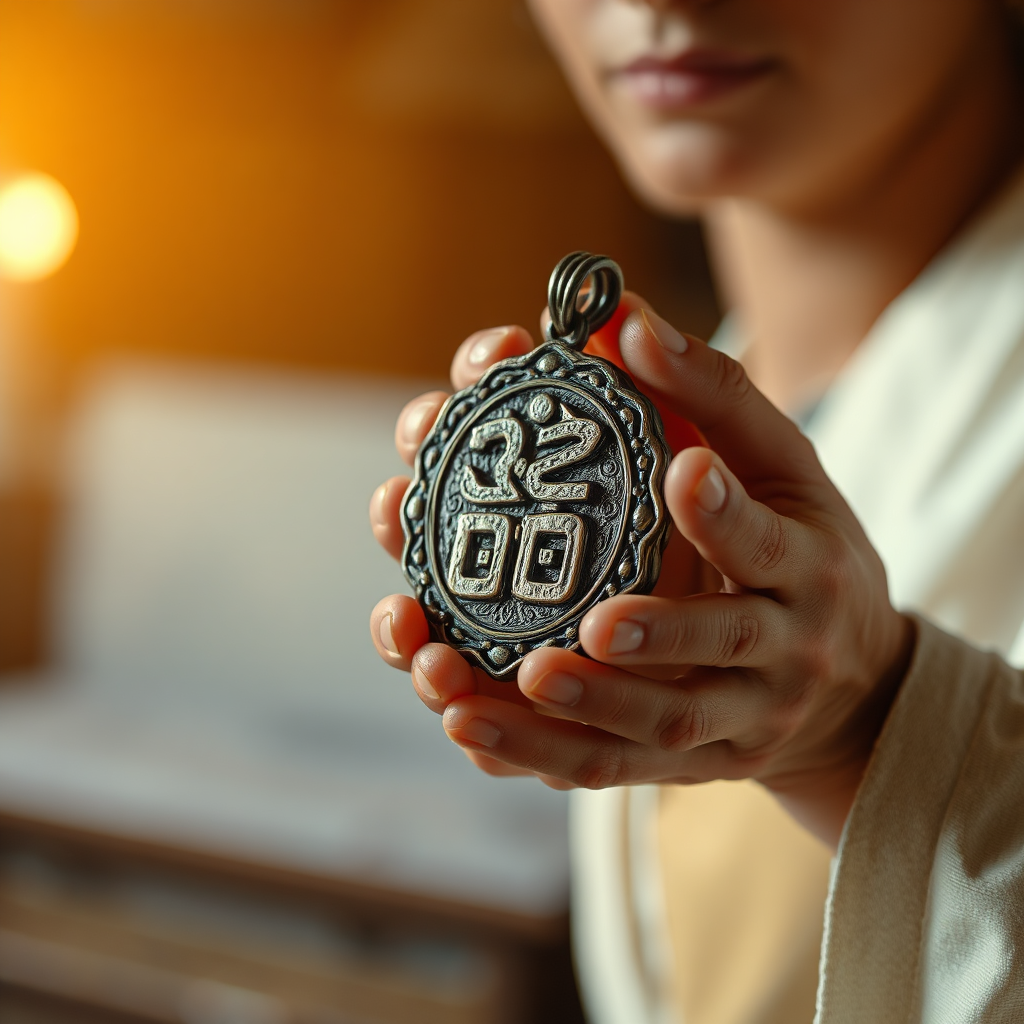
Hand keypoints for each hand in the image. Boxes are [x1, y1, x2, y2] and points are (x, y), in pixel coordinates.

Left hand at [369, 304, 913, 846]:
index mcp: (805, 565)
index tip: (682, 468)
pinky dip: (535, 754)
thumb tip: (618, 318)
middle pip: (722, 647)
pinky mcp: (691, 762)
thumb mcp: (780, 467)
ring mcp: (738, 716)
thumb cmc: (801, 548)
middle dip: (656, 634)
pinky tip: (464, 725)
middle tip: (590, 621)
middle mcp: (782, 648)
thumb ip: (707, 395)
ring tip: (475, 690)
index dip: (726, 510)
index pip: (769, 539)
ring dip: (573, 709)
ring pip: (656, 726)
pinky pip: (610, 768)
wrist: (852, 685)